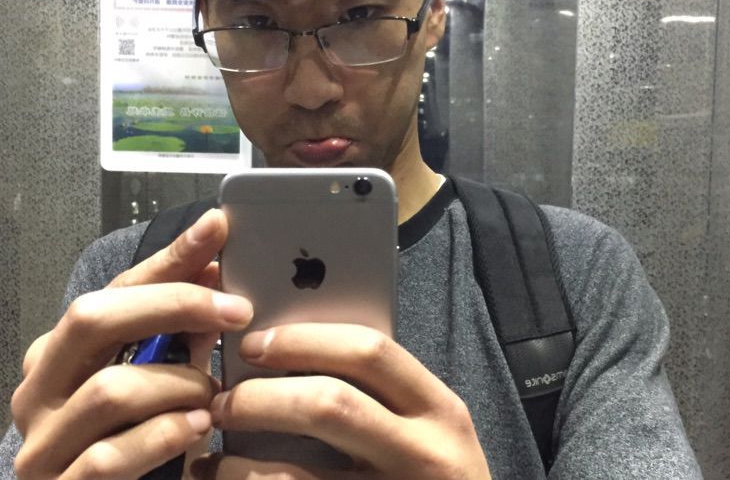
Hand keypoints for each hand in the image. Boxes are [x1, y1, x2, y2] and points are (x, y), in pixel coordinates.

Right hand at [11, 210, 253, 479]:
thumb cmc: (139, 432)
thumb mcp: (165, 370)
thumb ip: (184, 324)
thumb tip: (217, 265)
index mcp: (63, 348)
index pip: (118, 286)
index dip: (171, 258)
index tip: (217, 229)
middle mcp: (40, 388)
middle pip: (94, 317)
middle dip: (175, 305)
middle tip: (238, 310)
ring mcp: (42, 442)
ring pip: (111, 389)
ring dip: (181, 386)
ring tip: (213, 395)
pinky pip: (111, 455)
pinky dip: (166, 435)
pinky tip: (198, 428)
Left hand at [191, 323, 491, 479]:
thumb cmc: (432, 477)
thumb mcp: (425, 429)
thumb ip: (381, 394)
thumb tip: (289, 354)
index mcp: (438, 409)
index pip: (370, 351)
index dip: (304, 341)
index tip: (256, 343)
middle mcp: (424, 454)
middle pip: (330, 404)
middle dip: (262, 397)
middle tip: (225, 399)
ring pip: (294, 477)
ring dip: (238, 463)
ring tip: (214, 455)